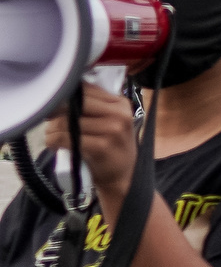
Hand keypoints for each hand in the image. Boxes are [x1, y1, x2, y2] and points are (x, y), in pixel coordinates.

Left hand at [42, 85, 138, 204]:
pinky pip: (64, 137)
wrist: (123, 177)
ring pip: (65, 121)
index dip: (65, 96)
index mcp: (121, 103)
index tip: (57, 108)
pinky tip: (56, 146)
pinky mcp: (101, 146)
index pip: (85, 89)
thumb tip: (60, 94)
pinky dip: (53, 141)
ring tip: (54, 137)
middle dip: (56, 113)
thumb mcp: (111, 121)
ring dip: (52, 130)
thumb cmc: (112, 147)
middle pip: (74, 103)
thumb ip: (94, 105)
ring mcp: (112, 130)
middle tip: (51, 122)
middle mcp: (119, 113)